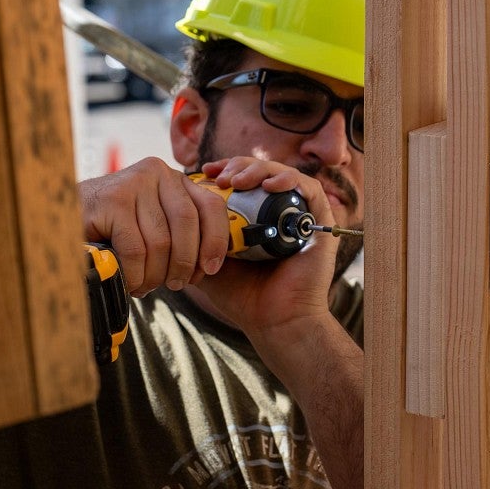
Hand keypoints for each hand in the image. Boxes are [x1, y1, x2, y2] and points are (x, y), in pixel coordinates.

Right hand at [78, 158, 230, 295]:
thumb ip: (182, 232)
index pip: (211, 206)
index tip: (211, 269)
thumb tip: (212, 264)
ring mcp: (133, 183)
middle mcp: (157, 172)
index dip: (216, 242)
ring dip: (156, 274)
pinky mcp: (112, 201)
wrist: (61, 217)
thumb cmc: (115, 228)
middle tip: (176, 285)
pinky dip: (136, 274)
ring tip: (146, 286)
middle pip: (188, 225)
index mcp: (174, 177)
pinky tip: (131, 283)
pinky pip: (136, 250)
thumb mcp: (154, 222)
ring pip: (161, 242)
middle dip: (185, 263)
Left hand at [194, 157, 341, 349]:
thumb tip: (170, 214)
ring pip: (282, 174)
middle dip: (238, 167)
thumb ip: (193, 239)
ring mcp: (299, 215)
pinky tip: (269, 185)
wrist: (272, 321)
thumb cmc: (243, 297)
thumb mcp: (208, 261)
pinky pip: (308, 188)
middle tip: (220, 176)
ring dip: (258, 170)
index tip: (205, 172)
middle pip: (261, 172)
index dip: (225, 169)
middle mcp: (278, 212)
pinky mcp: (319, 221)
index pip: (242, 179)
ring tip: (238, 181)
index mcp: (256, 217)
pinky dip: (288, 180)